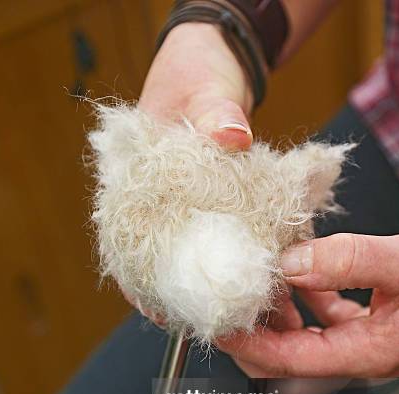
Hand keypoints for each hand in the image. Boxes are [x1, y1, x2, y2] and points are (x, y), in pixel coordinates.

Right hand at [129, 22, 253, 321]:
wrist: (217, 66)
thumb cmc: (195, 74)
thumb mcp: (202, 87)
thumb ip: (214, 110)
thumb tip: (231, 135)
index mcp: (138, 183)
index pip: (129, 243)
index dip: (140, 282)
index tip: (159, 312)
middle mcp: (163, 205)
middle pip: (167, 262)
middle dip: (189, 294)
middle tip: (216, 321)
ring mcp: (195, 210)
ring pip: (203, 257)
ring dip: (225, 284)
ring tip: (250, 312)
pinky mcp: (226, 209)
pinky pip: (236, 240)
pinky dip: (251, 258)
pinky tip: (270, 279)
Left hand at [217, 234, 398, 377]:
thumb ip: (349, 262)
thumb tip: (293, 262)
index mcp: (365, 354)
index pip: (287, 359)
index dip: (245, 343)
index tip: (216, 323)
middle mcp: (360, 354)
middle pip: (286, 355)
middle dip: (254, 328)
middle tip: (231, 299)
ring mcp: (363, 341)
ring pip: (303, 336)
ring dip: (279, 310)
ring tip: (263, 279)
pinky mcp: (371, 325)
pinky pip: (325, 319)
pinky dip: (307, 296)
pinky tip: (302, 272)